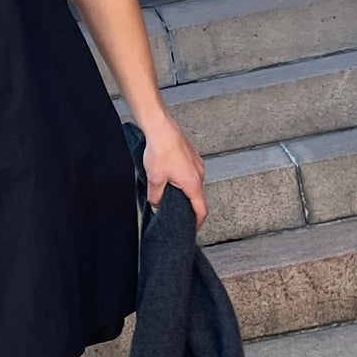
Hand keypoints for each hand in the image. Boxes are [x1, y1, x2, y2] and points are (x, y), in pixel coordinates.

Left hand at [138, 109, 206, 229]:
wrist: (161, 127)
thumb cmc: (161, 149)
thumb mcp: (155, 179)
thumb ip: (156, 197)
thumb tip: (156, 205)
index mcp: (193, 183)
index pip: (201, 210)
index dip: (197, 222)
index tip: (192, 228)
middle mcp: (199, 174)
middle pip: (197, 197)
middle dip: (187, 205)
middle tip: (175, 210)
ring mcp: (197, 164)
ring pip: (192, 184)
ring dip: (183, 190)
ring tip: (168, 190)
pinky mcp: (192, 156)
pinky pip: (190, 173)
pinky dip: (182, 178)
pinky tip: (168, 175)